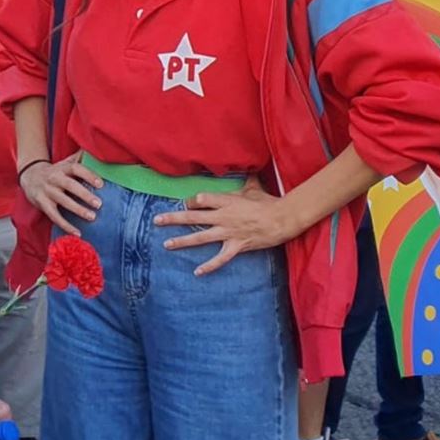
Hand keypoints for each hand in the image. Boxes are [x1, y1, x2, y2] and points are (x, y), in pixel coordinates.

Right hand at [19, 154, 102, 236]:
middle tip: (99, 204)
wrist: (29, 176)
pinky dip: (66, 226)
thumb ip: (79, 158)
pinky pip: (54, 216)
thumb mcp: (64, 163)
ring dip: (78, 210)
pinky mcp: (42, 204)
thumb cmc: (54, 171)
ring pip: (63, 201)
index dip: (88, 175)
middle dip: (84, 195)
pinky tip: (77, 233)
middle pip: (70, 186)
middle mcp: (54, 179)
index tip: (101, 184)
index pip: (76, 169)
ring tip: (92, 217)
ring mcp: (47, 192)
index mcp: (62, 168)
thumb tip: (95, 149)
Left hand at [151, 179, 295, 275]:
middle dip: (174, 218)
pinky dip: (209, 266)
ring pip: (201, 237)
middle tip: (157, 220)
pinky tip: (197, 272)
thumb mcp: (253, 188)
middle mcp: (223, 216)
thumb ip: (244, 179)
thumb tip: (245, 166)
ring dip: (182, 241)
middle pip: (194, 217)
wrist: (283, 219)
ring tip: (167, 244)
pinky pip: (220, 258)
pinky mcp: (237, 246)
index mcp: (226, 200)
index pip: (201, 199)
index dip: (192, 201)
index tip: (187, 203)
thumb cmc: (268, 202)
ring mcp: (229, 232)